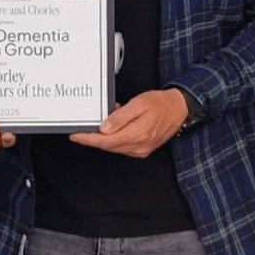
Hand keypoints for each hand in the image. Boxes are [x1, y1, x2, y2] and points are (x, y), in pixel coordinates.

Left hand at [68, 88, 190, 158]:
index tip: (75, 135)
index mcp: (137, 134)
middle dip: (93, 138)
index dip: (88, 139)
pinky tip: (115, 127)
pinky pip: (122, 146)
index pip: (105, 141)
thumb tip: (104, 128)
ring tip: (104, 122)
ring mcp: (141, 150)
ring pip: (114, 147)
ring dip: (105, 137)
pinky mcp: (142, 150)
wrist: (180, 109)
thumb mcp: (139, 104)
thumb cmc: (161, 104)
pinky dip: (115, 138)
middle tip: (82, 129)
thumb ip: (120, 117)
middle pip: (107, 146)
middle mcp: (139, 146)